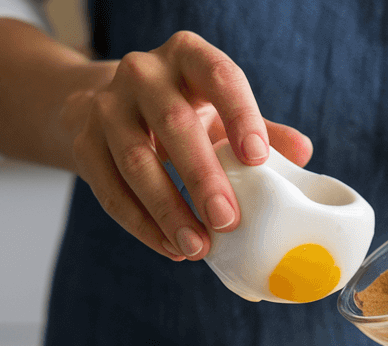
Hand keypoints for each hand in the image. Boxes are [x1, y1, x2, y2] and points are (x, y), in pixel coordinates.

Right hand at [62, 31, 312, 260]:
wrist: (114, 108)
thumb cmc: (185, 111)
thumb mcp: (222, 111)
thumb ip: (262, 131)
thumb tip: (303, 155)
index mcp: (188, 55)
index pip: (220, 75)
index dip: (241, 115)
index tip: (257, 159)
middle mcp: (143, 72)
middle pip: (173, 124)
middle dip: (202, 178)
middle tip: (227, 221)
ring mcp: (107, 106)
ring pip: (136, 162)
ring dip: (168, 211)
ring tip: (197, 248)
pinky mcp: (84, 142)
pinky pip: (111, 190)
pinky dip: (141, 224)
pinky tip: (169, 248)